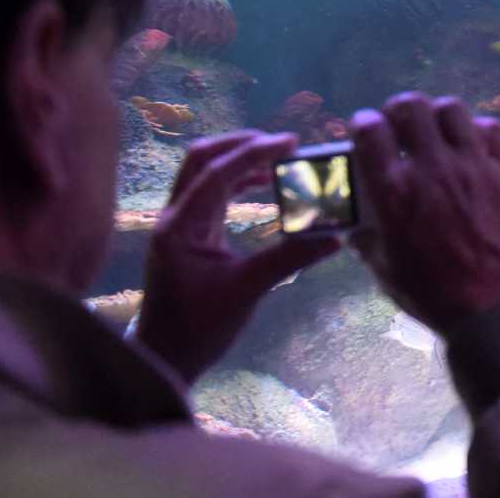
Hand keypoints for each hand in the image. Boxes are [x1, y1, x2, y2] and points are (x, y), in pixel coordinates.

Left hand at [137, 131, 342, 385]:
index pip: (216, 173)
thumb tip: (335, 237)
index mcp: (180, 227)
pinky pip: (210, 193)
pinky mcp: (186, 234)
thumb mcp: (247, 290)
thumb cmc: (199, 328)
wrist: (164, 357)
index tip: (291, 143)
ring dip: (239, 160)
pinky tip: (262, 185)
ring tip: (278, 160)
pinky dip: (236, 181)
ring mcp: (177, 224)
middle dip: (241, 145)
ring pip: (203, 173)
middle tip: (282, 144)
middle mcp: (173, 218)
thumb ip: (289, 258)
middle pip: (200, 159)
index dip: (255, 153)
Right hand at [348, 93, 499, 333]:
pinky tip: (473, 143)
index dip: (362, 123)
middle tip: (399, 123)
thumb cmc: (433, 294)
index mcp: (394, 192)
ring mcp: (473, 165)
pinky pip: (493, 130)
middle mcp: (432, 168)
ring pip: (453, 110)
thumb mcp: (385, 270)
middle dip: (398, 109)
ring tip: (436, 129)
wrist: (495, 308)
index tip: (363, 128)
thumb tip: (356, 226)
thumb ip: (367, 238)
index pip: (370, 131)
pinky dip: (478, 129)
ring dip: (437, 114)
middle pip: (411, 108)